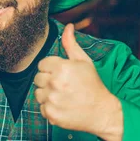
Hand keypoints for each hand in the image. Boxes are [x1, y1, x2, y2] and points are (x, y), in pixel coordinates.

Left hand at [34, 24, 123, 140]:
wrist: (101, 111)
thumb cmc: (92, 85)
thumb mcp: (84, 61)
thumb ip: (71, 44)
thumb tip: (68, 26)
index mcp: (62, 67)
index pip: (42, 65)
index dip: (52, 69)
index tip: (62, 75)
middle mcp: (55, 83)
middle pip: (38, 78)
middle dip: (48, 81)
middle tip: (64, 86)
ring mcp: (52, 99)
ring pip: (38, 93)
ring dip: (47, 95)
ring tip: (63, 96)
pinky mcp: (50, 114)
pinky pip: (41, 107)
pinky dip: (49, 108)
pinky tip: (62, 106)